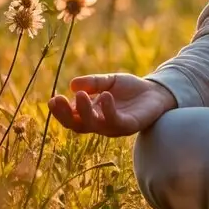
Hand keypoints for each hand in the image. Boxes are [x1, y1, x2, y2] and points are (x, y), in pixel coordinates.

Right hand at [47, 73, 176, 136]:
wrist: (157, 92)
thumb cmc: (130, 89)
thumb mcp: (109, 81)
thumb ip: (93, 83)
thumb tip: (72, 85)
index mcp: (92, 114)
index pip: (72, 117)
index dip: (61, 111)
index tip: (52, 99)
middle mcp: (100, 124)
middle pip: (78, 125)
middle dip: (65, 115)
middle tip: (57, 100)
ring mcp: (114, 127)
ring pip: (94, 125)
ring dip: (85, 111)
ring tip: (81, 95)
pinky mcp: (129, 125)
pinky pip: (116, 121)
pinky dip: (108, 110)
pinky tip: (105, 96)